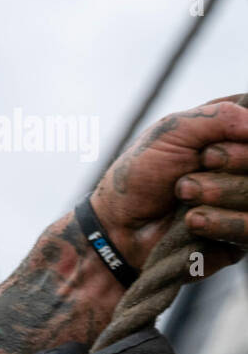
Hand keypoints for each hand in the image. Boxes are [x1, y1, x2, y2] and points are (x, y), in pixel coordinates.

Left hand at [93, 98, 247, 275]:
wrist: (118, 225)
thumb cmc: (141, 174)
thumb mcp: (171, 131)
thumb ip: (219, 117)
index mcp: (235, 135)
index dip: (240, 141)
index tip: (206, 151)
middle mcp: (244, 167)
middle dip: (227, 164)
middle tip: (192, 171)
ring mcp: (245, 202)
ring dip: (218, 193)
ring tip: (183, 194)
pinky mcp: (242, 237)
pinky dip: (220, 222)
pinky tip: (192, 221)